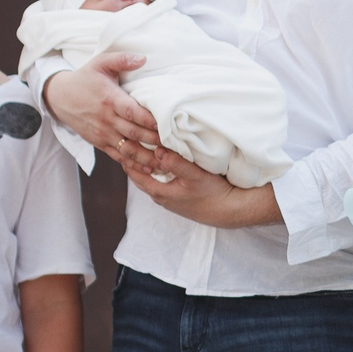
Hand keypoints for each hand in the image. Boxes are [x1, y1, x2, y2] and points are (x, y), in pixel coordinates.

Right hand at [42, 55, 158, 164]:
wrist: (59, 97)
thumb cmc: (85, 78)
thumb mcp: (100, 62)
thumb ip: (121, 59)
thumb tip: (142, 58)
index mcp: (110, 99)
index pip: (132, 112)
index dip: (150, 120)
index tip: (167, 124)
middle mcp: (107, 119)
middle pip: (134, 133)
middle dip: (155, 141)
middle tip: (175, 146)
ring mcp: (103, 133)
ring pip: (128, 149)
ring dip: (148, 158)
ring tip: (167, 163)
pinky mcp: (100, 143)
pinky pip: (118, 157)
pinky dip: (134, 165)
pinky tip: (150, 170)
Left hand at [128, 148, 281, 227]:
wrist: (229, 211)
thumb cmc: (213, 193)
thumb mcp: (194, 175)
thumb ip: (175, 162)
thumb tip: (157, 149)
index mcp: (159, 191)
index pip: (134, 172)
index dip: (127, 156)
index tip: (123, 140)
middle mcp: (160, 197)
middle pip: (138, 176)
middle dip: (132, 160)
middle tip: (127, 141)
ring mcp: (169, 200)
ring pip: (149, 180)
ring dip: (143, 166)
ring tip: (140, 149)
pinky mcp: (178, 199)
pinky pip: (159, 182)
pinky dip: (154, 172)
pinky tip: (159, 163)